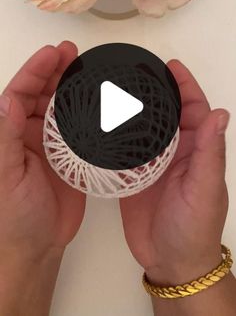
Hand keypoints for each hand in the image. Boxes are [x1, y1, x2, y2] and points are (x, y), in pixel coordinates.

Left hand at [0, 43, 85, 293]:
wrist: (37, 247)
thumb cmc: (13, 216)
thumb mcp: (5, 176)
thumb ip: (6, 138)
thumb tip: (7, 100)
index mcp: (10, 135)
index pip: (19, 94)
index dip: (35, 71)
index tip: (52, 53)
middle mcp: (29, 135)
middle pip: (42, 94)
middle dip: (55, 71)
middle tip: (73, 53)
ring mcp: (52, 145)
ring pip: (61, 107)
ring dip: (72, 87)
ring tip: (87, 68)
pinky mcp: (72, 157)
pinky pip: (80, 128)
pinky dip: (88, 113)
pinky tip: (98, 101)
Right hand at [120, 60, 228, 284]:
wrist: (171, 262)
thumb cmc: (195, 227)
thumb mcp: (205, 189)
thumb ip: (210, 153)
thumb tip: (220, 113)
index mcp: (196, 150)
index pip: (193, 108)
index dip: (185, 86)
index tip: (170, 67)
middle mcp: (174, 152)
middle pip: (165, 113)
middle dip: (154, 91)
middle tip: (134, 72)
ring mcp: (151, 163)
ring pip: (143, 128)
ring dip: (133, 109)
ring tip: (115, 90)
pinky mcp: (131, 176)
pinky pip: (123, 150)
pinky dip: (115, 136)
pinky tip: (103, 123)